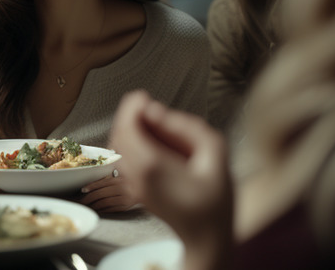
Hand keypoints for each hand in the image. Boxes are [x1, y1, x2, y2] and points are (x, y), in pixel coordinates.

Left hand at [79, 168, 141, 213]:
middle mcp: (121, 187)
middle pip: (100, 194)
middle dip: (88, 198)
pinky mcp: (125, 206)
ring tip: (88, 207)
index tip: (82, 190)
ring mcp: (123, 197)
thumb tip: (90, 186)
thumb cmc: (130, 183)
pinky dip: (102, 210)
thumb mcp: (121, 177)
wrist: (148, 190)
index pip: (101, 183)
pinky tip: (97, 210)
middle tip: (81, 202)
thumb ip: (108, 179)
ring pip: (104, 202)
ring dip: (94, 206)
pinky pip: (110, 209)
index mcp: (119, 179)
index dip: (90, 187)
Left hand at [109, 91, 233, 255]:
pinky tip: (156, 142)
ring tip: (157, 123)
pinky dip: (135, 144)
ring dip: (132, 130)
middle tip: (149, 105)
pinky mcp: (137, 190)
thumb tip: (157, 111)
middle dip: (129, 115)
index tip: (143, 96)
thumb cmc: (215, 200)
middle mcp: (137, 176)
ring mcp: (134, 186)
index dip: (131, 106)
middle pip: (118, 136)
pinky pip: (127, 159)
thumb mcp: (215, 153)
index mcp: (152, 166)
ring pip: (119, 148)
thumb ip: (188, 126)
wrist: (207, 237)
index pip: (127, 128)